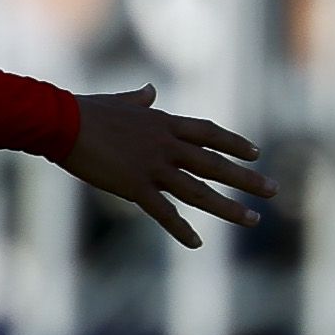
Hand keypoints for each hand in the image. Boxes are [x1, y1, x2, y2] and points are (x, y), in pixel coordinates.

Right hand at [60, 85, 270, 247]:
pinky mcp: (135, 186)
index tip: (256, 154)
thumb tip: (149, 90)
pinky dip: (180, 229)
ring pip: (199, 191)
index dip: (234, 144)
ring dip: (228, 207)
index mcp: (163, 123)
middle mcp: (166, 145)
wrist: (61, 122)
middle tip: (273, 190)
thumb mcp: (118, 101)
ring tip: (253, 219)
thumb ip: (138, 99)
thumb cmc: (83, 110)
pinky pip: (163, 212)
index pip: (209, 134)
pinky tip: (197, 243)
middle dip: (246, 179)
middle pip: (215, 164)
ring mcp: (153, 167)